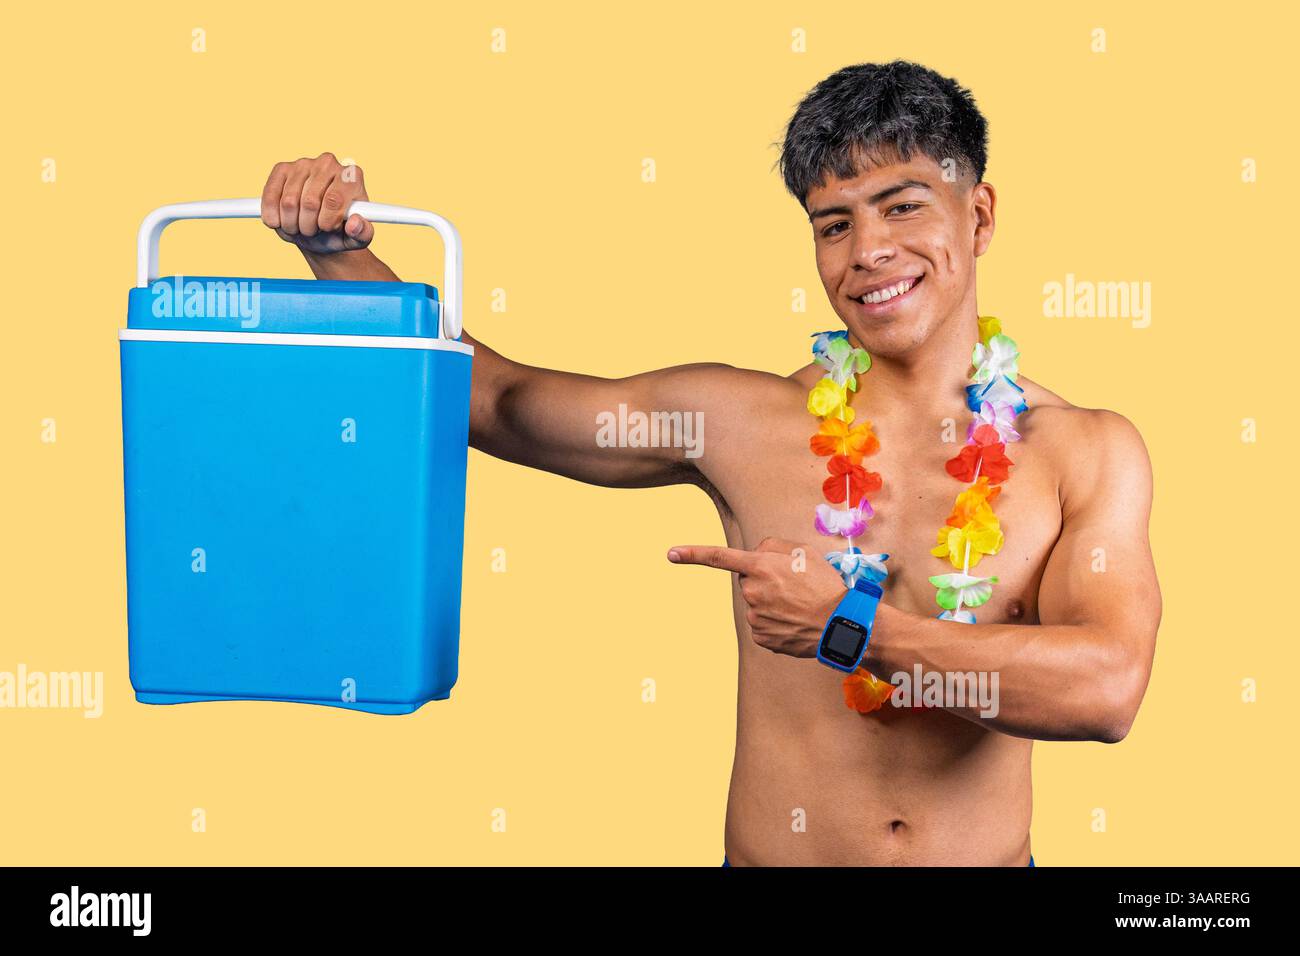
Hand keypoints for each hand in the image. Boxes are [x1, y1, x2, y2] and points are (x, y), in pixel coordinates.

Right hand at [260, 152, 373, 254]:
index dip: (327, 221)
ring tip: (300, 227)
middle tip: (313, 231)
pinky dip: (273, 216)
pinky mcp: (282, 169)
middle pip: (309, 201)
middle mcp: (328, 163)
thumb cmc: (340, 232)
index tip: (328, 228)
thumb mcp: (356, 239)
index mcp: (352, 176)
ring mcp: (304, 163)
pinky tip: (281, 221)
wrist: (319, 231)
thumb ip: (362, 234)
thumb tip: (355, 222)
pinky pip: (271, 196)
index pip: (333, 200)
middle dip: (308, 226)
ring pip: (288, 201)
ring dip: (291, 224)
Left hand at [667, 537, 845, 657]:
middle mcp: (752, 592)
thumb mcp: (805, 551)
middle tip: (793, 585)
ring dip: (771, 602)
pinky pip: (762, 624)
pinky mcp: (761, 637)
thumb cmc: (825, 584)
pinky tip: (794, 620)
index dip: (693, 554)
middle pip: (747, 581)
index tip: (671, 553)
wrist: (841, 624)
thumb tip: (756, 554)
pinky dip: (775, 621)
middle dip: (763, 580)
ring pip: (755, 603)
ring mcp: (754, 617)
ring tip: (798, 605)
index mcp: (760, 566)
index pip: (719, 557)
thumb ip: (774, 546)